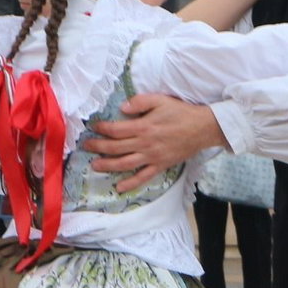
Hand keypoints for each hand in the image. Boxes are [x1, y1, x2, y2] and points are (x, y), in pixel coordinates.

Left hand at [82, 93, 226, 192]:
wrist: (202, 129)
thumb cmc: (181, 113)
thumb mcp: (160, 100)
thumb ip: (140, 102)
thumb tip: (122, 108)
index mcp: (143, 127)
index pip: (116, 129)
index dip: (102, 129)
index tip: (93, 127)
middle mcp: (145, 144)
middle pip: (116, 148)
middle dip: (98, 147)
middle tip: (85, 146)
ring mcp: (152, 157)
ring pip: (125, 164)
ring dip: (108, 166)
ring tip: (94, 166)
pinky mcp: (160, 166)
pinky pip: (143, 177)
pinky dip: (130, 183)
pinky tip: (119, 187)